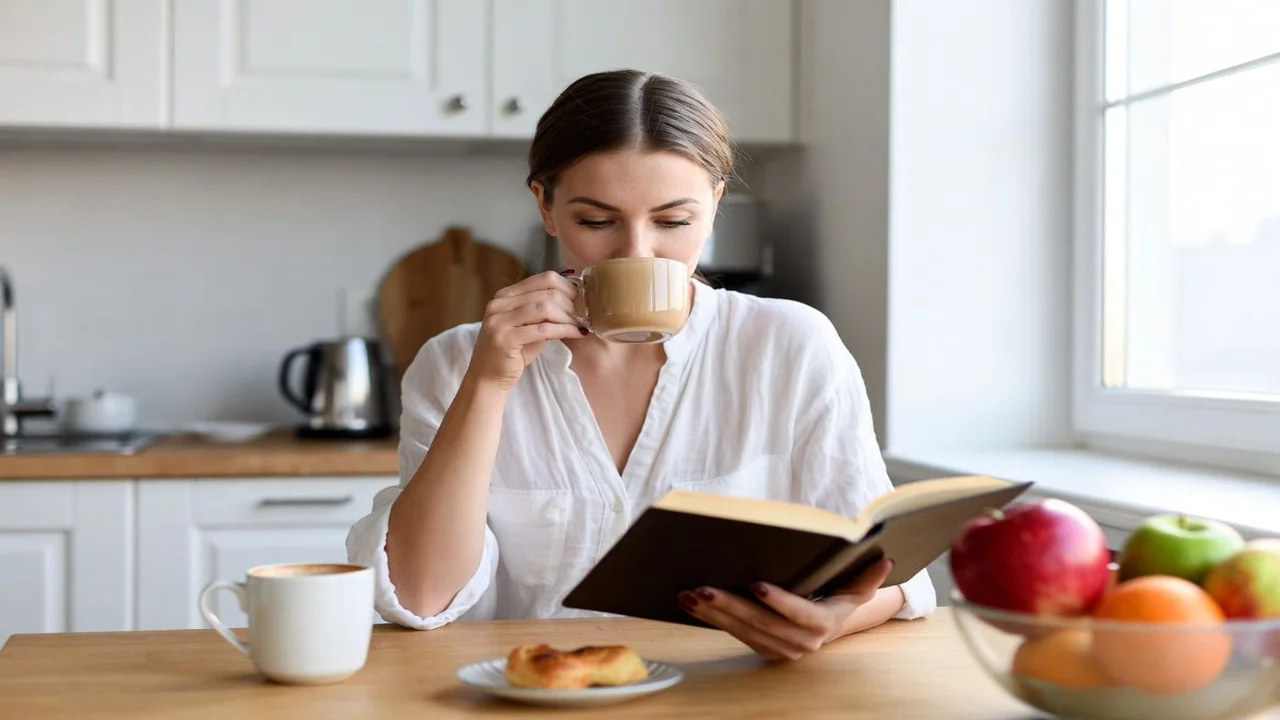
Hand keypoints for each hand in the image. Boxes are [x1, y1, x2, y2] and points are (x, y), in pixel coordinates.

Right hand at [467, 270, 585, 389]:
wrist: (487, 378)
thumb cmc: (512, 353)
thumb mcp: (528, 326)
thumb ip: (543, 311)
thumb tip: (575, 299)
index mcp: (505, 295)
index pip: (543, 279)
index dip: (568, 287)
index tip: (582, 299)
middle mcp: (499, 304)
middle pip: (546, 292)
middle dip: (571, 303)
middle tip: (584, 314)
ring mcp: (499, 321)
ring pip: (545, 308)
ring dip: (568, 317)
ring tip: (580, 324)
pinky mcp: (505, 339)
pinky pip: (543, 329)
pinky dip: (564, 330)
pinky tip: (576, 333)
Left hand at [677, 557, 894, 660]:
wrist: (829, 626)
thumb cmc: (839, 598)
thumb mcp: (856, 589)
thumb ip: (868, 576)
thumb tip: (885, 559)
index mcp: (824, 624)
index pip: (801, 614)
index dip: (780, 602)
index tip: (757, 585)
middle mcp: (802, 642)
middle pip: (762, 624)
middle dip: (731, 606)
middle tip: (703, 587)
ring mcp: (780, 648)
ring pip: (743, 632)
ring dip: (713, 614)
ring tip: (689, 594)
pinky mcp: (762, 648)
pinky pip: (734, 635)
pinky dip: (712, 620)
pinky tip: (691, 605)